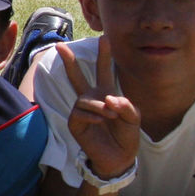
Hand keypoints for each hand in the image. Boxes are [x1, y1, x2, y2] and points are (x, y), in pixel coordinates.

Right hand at [58, 38, 139, 180]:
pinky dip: (92, 115)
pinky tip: (100, 121)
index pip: (104, 71)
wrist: (119, 158)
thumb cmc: (126, 136)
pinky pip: (80, 112)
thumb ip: (126, 106)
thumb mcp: (134, 118)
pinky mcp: (75, 123)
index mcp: (106, 94)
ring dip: (99, 105)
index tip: (104, 38)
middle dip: (69, 61)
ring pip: (85, 98)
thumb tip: (109, 99)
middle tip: (60, 46)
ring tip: (111, 115)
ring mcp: (81, 111)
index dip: (104, 55)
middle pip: (78, 76)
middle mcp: (91, 100)